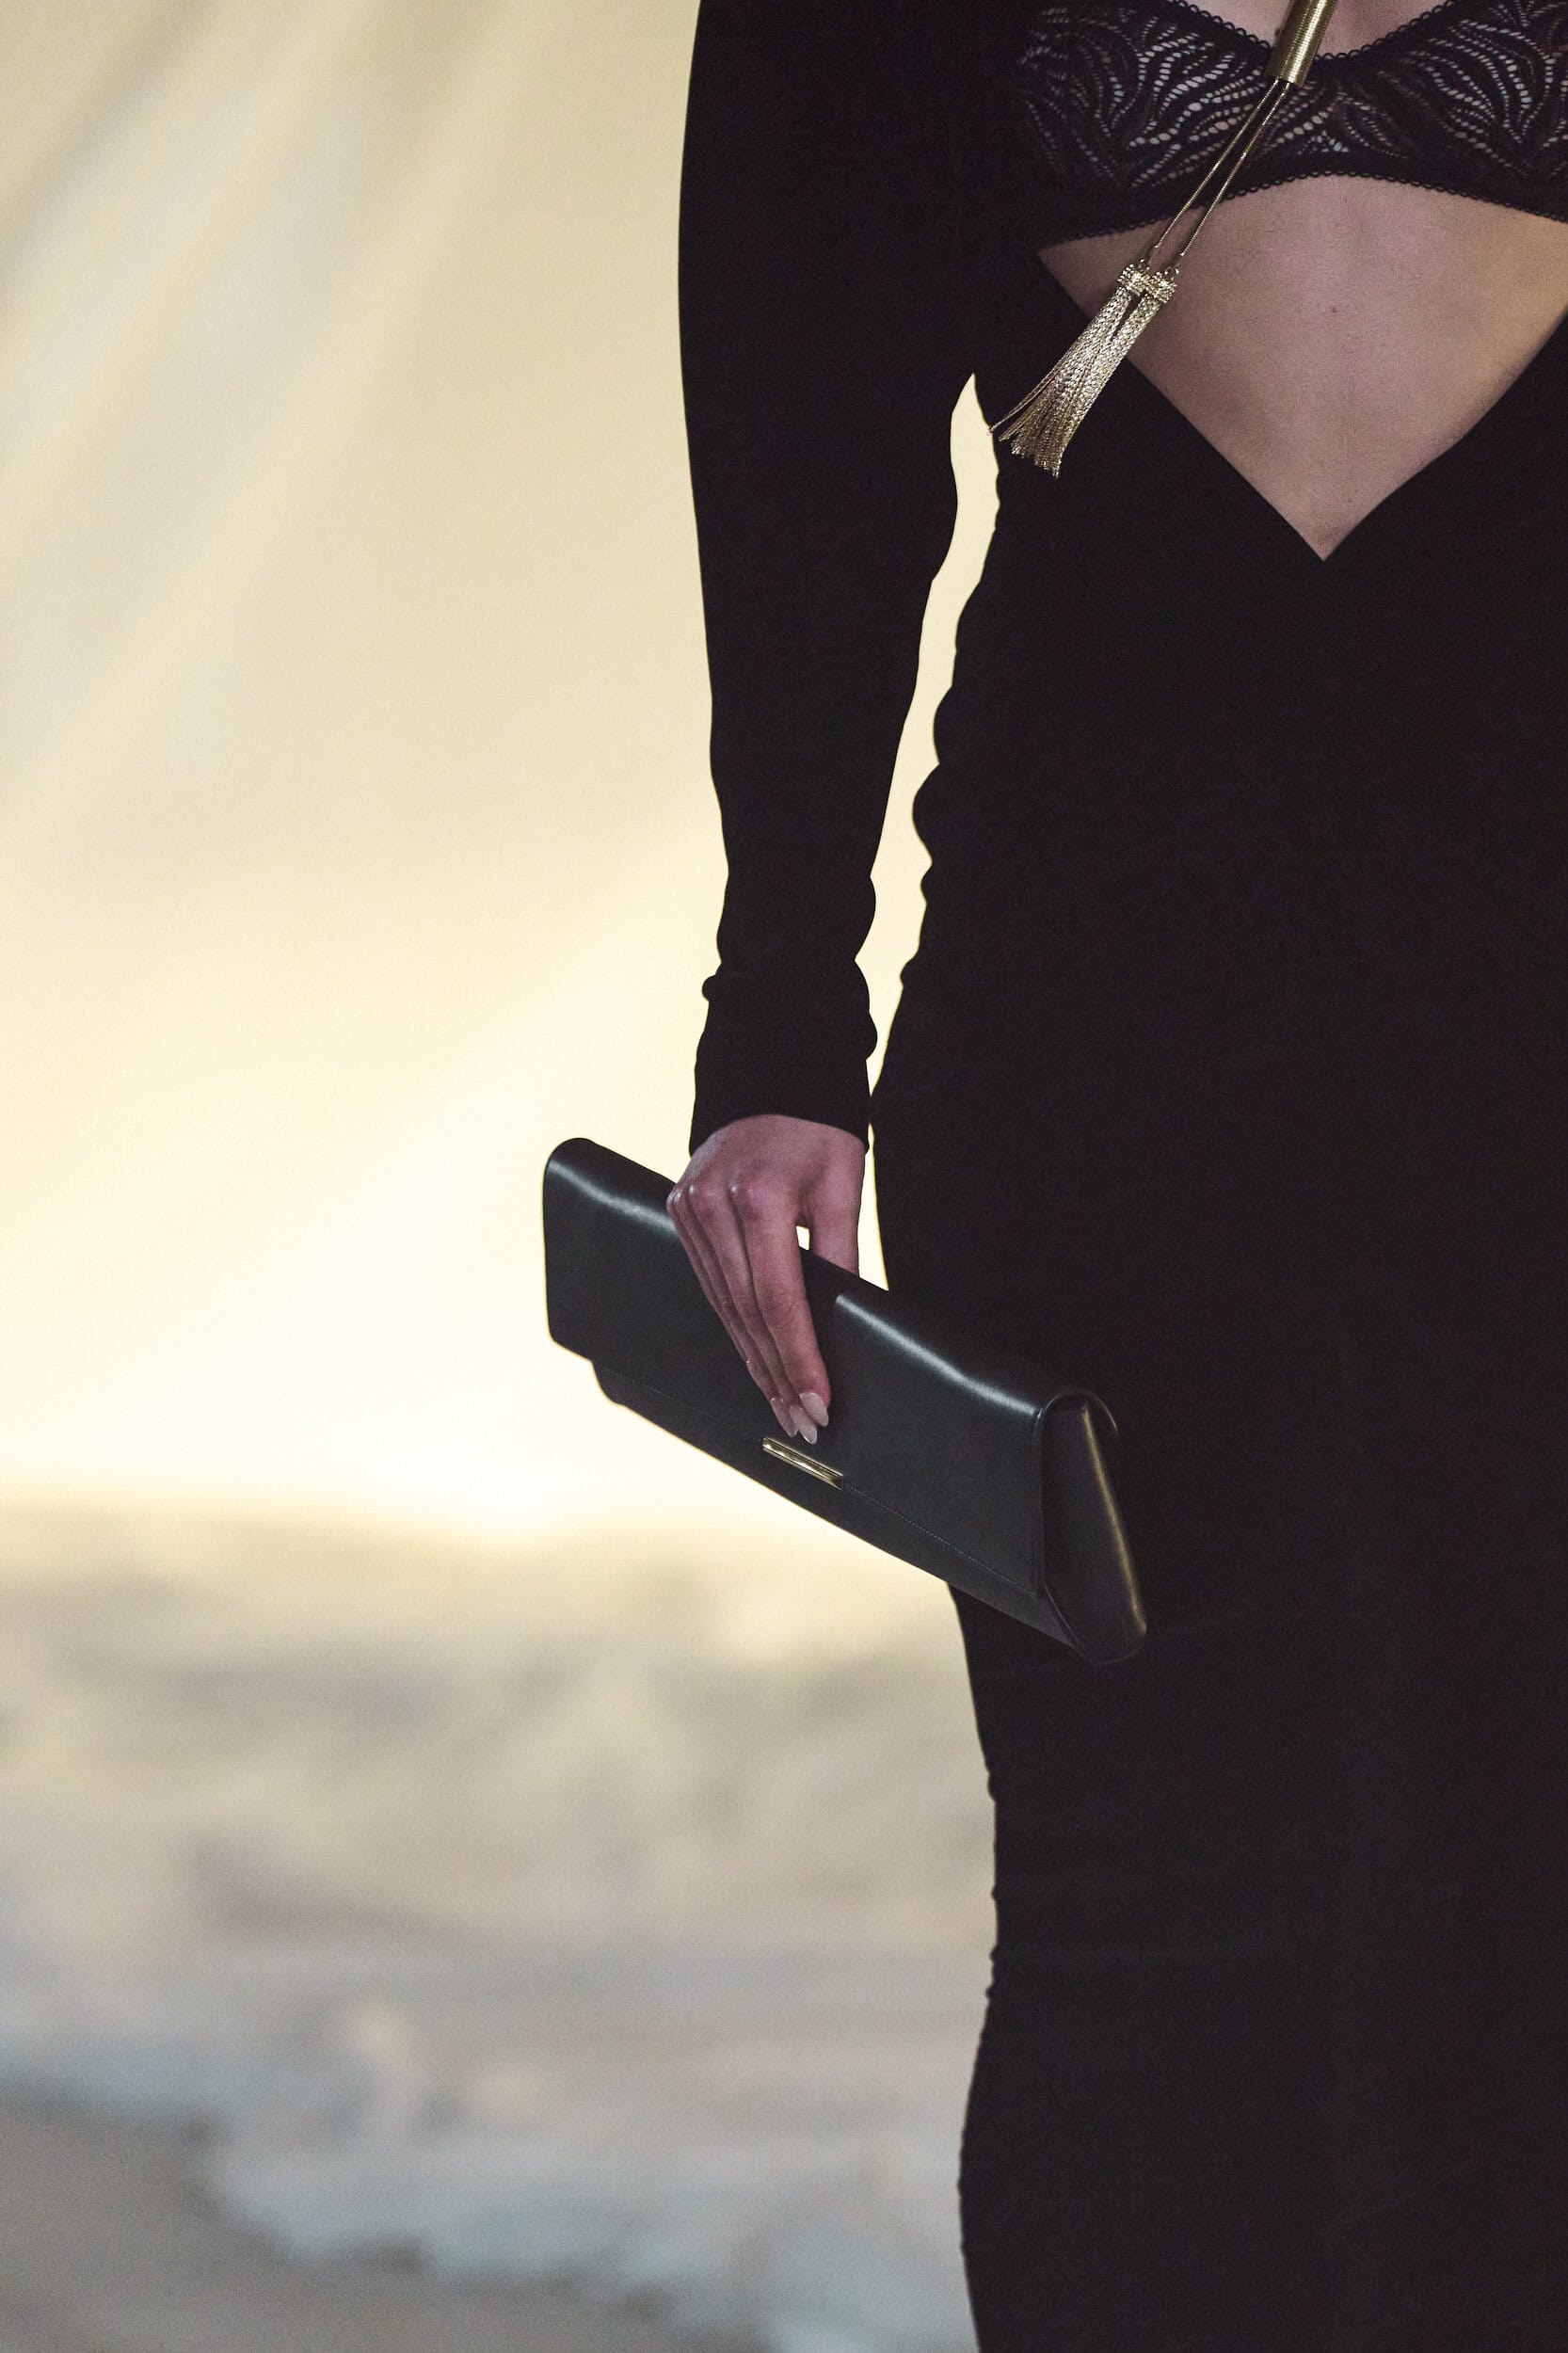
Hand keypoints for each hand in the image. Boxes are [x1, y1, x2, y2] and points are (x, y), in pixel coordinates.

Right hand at [666, 1113, 864, 1442]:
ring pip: (722, 1304)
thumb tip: (845, 1326)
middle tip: (803, 1421)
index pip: (778, 1298)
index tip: (817, 1403)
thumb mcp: (842, 1189)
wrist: (771, 1080)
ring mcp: (688, 1207)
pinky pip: (708, 1282)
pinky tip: (754, 1359)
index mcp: (758, 1195)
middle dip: (777, 1373)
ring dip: (753, 1359)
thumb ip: (841, 1257)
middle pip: (746, 1311)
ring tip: (782, 1404)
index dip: (799, 1358)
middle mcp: (712, 1204)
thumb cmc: (817, 1134)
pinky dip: (733, 1325)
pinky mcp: (677, 1210)